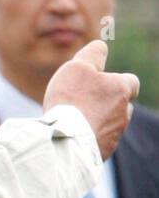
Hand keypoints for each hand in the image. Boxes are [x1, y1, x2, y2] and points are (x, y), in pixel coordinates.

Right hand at [43, 40, 139, 160]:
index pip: (131, 81)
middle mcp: (124, 113)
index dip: (117, 80)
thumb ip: (92, 54)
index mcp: (122, 90)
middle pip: (122, 104)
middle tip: (83, 100)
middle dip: (107, 102)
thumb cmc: (72, 99)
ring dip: (98, 120)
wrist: (66, 138)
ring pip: (112, 123)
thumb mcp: (78, 67)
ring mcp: (115, 134)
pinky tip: (73, 134)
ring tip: (76, 119)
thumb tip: (101, 45)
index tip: (101, 81)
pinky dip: (90, 136)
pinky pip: (100, 140)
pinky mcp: (104, 151)